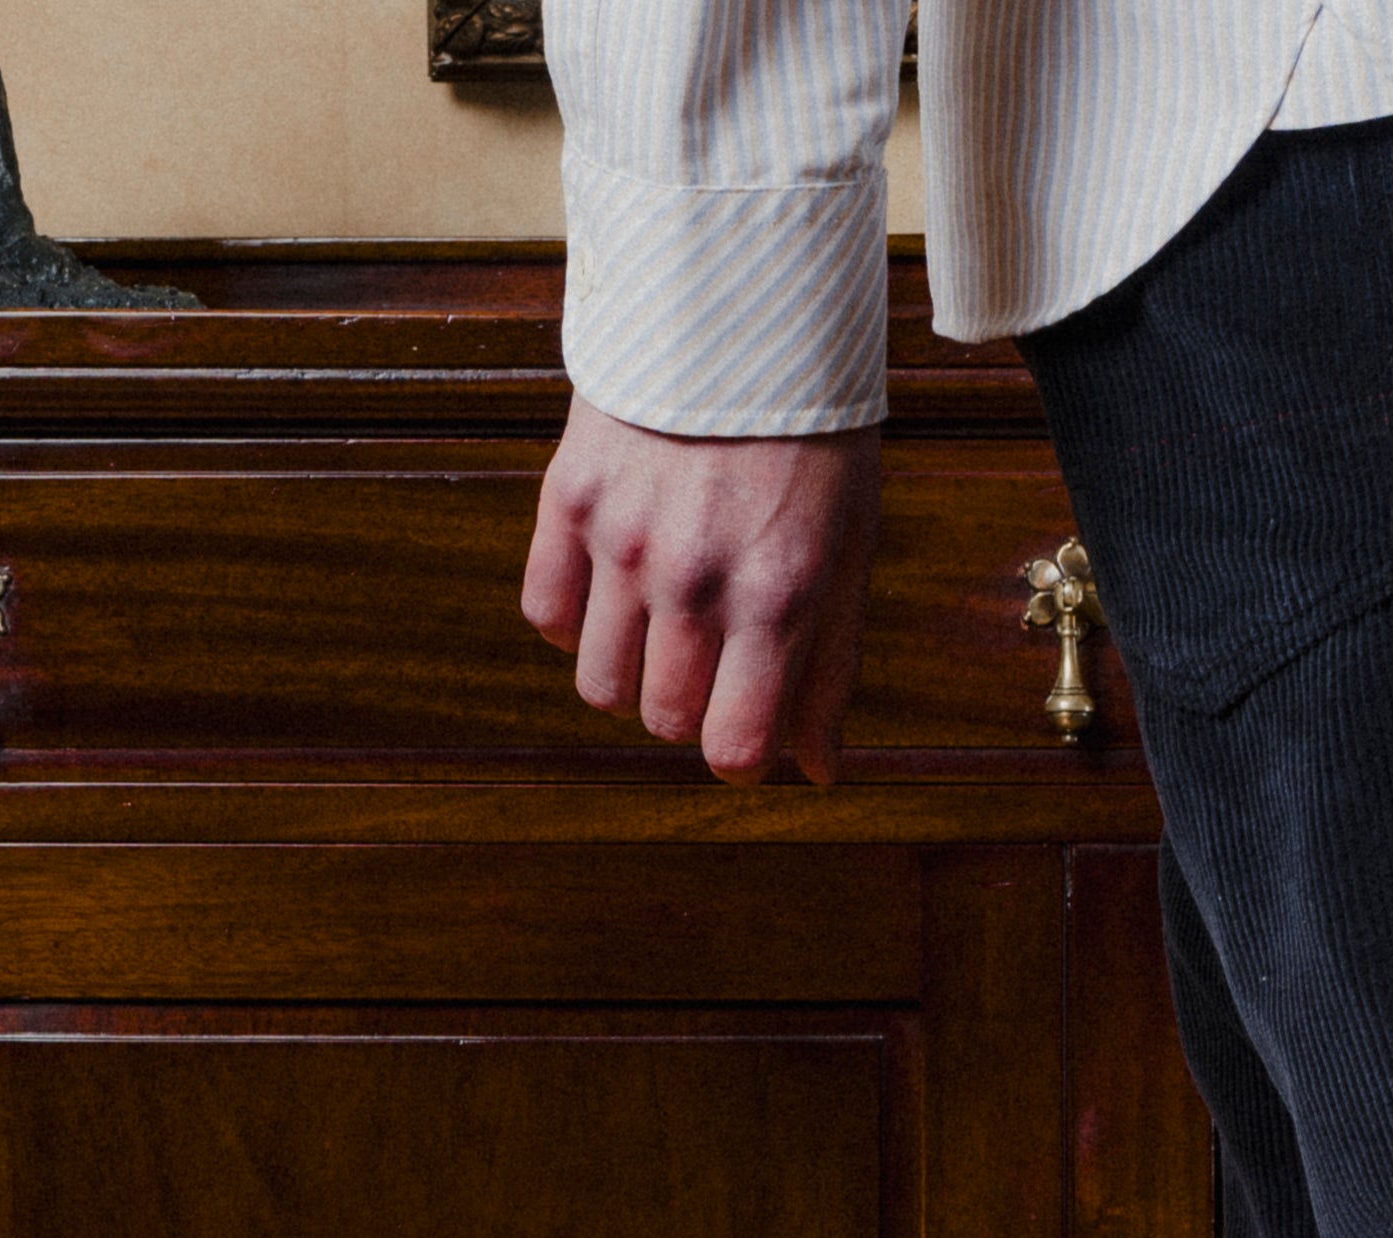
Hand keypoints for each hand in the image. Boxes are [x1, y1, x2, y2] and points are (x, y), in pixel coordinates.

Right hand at [521, 395, 884, 785]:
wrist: (740, 310)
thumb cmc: (812, 443)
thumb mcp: (847, 553)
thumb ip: (831, 668)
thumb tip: (819, 772)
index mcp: (777, 598)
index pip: (734, 748)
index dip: (740, 756)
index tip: (745, 730)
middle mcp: (694, 579)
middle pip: (662, 720)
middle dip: (689, 710)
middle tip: (711, 662)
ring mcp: (623, 539)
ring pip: (597, 683)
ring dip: (629, 674)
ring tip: (661, 628)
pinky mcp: (569, 496)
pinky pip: (544, 613)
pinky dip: (573, 622)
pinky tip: (611, 592)